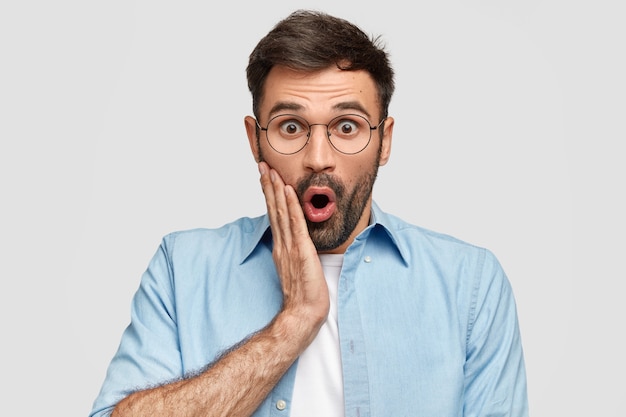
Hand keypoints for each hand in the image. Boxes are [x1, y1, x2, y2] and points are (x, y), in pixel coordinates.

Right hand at [258, 162, 328, 337]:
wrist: (303, 313)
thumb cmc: (303, 295)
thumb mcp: (297, 268)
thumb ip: (295, 252)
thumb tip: (296, 241)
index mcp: (281, 247)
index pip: (274, 215)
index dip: (270, 195)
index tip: (267, 177)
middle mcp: (282, 243)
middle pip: (273, 209)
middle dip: (268, 185)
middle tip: (263, 165)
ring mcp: (290, 246)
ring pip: (281, 212)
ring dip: (276, 190)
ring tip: (271, 171)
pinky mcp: (301, 250)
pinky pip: (295, 223)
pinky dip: (290, 205)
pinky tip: (288, 191)